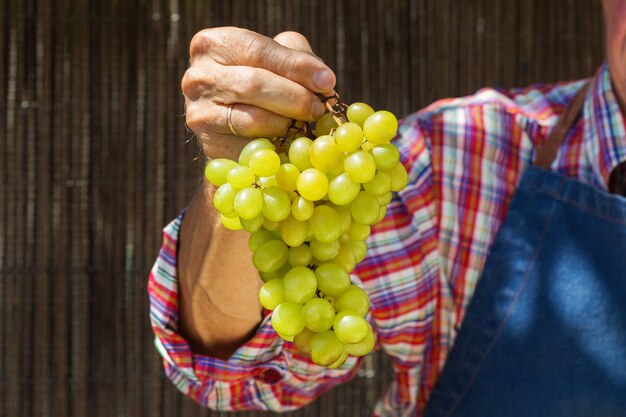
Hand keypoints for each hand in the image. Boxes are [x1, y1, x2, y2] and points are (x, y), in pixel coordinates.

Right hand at [181, 27, 335, 159]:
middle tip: (320, 108)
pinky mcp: (210, 145)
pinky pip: (252, 148)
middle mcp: (198, 77)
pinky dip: (277, 146)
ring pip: (254, 119)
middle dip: (296, 97)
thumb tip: (323, 80)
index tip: (327, 81)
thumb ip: (297, 58)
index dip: (296, 66)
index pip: (258, 51)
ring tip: (306, 123)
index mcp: (213, 45)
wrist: (232, 123)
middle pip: (255, 84)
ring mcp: (199, 113)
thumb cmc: (259, 80)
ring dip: (288, 123)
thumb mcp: (276, 58)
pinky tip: (289, 142)